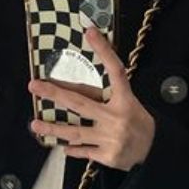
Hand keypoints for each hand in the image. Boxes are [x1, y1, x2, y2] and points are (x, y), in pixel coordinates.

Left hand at [28, 26, 154, 171]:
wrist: (154, 152)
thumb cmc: (138, 124)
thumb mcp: (130, 105)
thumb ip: (108, 98)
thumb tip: (76, 90)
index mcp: (125, 100)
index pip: (115, 71)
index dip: (104, 51)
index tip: (90, 32)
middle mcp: (116, 117)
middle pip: (80, 103)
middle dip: (55, 94)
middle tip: (35, 86)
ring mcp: (110, 138)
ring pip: (75, 132)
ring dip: (53, 128)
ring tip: (35, 124)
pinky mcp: (107, 155)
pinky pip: (83, 151)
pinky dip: (72, 149)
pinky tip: (61, 146)